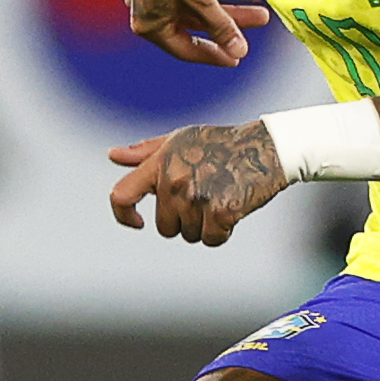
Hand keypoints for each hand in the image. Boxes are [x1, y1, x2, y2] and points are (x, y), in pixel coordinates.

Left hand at [108, 120, 290, 244]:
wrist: (267, 147)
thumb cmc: (220, 143)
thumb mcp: (180, 140)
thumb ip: (145, 152)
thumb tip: (112, 156)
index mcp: (160, 163)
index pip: (121, 195)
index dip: (123, 215)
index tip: (137, 222)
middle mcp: (174, 181)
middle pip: (164, 227)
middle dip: (182, 220)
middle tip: (204, 196)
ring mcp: (197, 197)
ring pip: (188, 235)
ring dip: (203, 226)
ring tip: (219, 198)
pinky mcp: (221, 212)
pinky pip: (211, 240)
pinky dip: (222, 233)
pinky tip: (232, 210)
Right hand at [126, 0, 271, 66]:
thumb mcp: (200, 2)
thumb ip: (220, 27)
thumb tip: (238, 50)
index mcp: (153, 26)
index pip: (187, 48)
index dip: (215, 53)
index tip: (237, 56)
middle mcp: (155, 8)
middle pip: (200, 19)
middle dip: (233, 18)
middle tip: (259, 17)